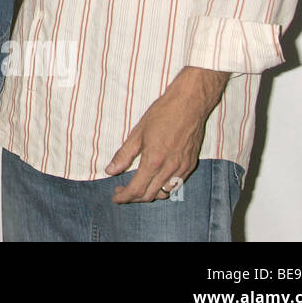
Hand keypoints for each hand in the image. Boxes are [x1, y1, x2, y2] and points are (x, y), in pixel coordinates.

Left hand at [106, 66, 229, 202]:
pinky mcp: (191, 165)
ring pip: (164, 193)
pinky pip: (176, 185)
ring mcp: (183, 168)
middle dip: (133, 198)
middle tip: (122, 192)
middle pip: (150, 195)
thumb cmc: (162, 114)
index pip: (136, 189)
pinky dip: (163, 188)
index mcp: (154, 161)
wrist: (189, 104)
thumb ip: (124, 154)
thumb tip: (110, 170)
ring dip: (149, 195)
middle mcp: (170, 169)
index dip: (124, 197)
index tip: (115, 197)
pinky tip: (154, 180)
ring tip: (136, 187)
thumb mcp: (138, 133)